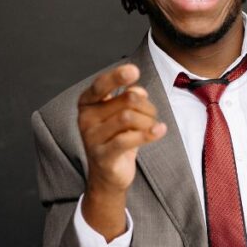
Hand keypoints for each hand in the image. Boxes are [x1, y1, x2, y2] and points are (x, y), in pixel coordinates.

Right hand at [77, 64, 166, 239]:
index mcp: (87, 103)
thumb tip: (137, 90)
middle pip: (126, 100)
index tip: (134, 71)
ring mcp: (92, 138)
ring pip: (129, 117)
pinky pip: (129, 139)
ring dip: (149, 121)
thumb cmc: (117, 139)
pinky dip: (149, 133)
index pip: (101, 85)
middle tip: (152, 115)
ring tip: (153, 127)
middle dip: (147, 105)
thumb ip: (128, 98)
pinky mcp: (102, 155)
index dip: (117, 76)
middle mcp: (85, 118)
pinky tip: (160, 130)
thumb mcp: (122, 114)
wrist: (108, 176)